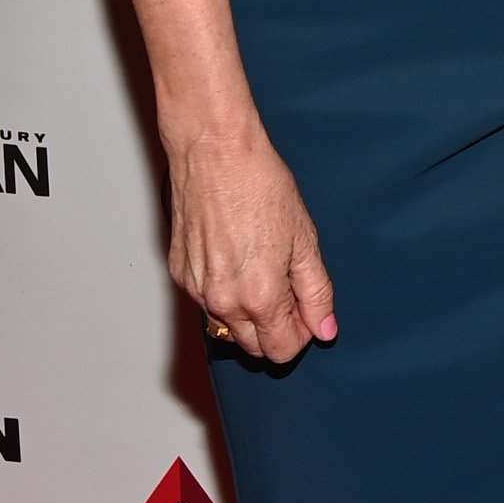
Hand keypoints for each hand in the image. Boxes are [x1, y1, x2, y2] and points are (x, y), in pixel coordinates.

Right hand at [166, 122, 335, 364]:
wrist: (214, 152)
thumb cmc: (260, 186)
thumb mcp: (305, 240)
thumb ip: (316, 292)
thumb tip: (325, 329)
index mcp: (259, 298)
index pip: (281, 350)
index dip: (300, 333)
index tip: (305, 309)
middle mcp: (222, 301)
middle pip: (252, 346)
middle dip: (274, 327)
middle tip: (286, 287)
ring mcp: (195, 289)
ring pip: (226, 325)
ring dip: (247, 312)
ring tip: (259, 267)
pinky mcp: (178, 273)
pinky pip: (205, 301)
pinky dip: (222, 291)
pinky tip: (234, 256)